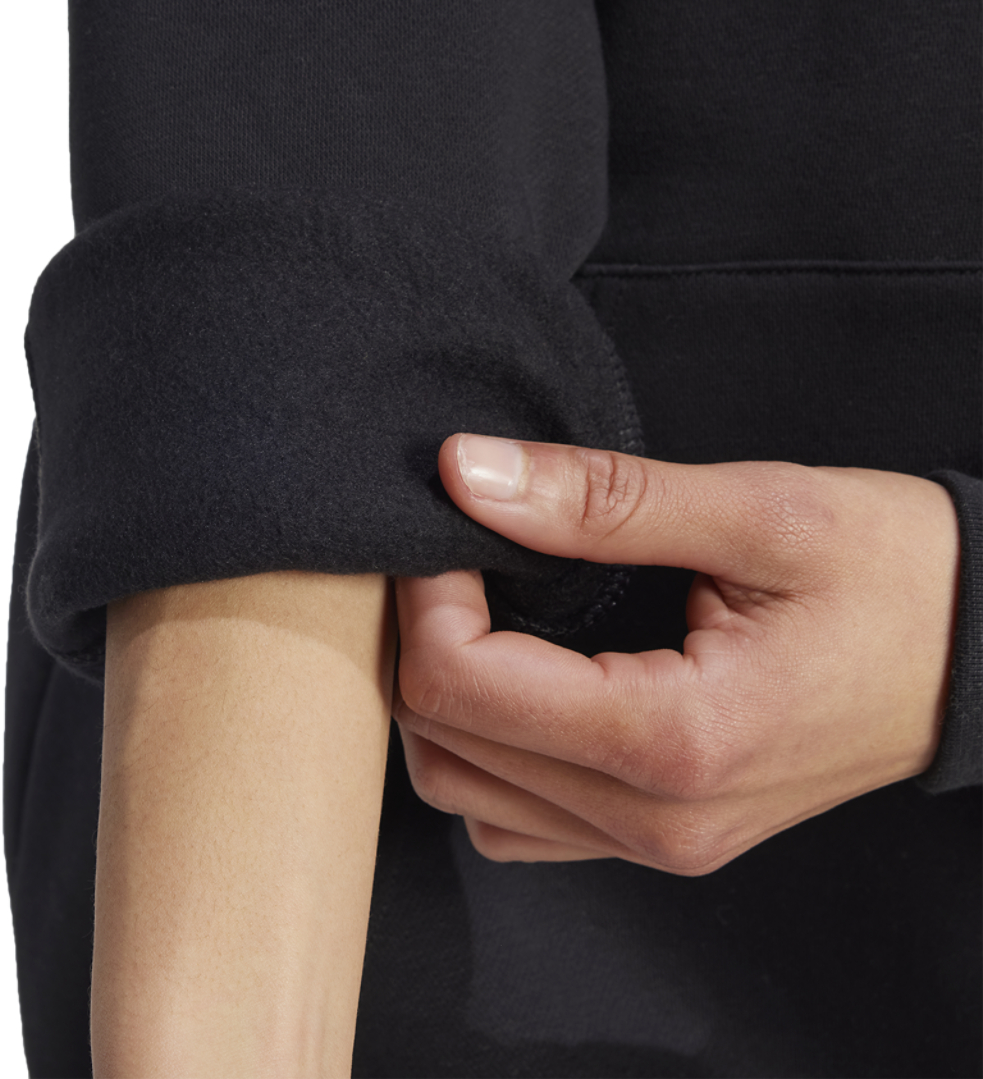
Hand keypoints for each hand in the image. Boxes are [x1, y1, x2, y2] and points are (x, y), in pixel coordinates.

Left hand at [394, 435, 959, 874]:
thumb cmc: (896, 575)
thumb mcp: (757, 511)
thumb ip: (600, 498)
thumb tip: (466, 473)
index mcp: (675, 741)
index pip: (461, 687)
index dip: (426, 596)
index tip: (452, 526)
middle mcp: (655, 820)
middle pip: (444, 747)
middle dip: (420, 641)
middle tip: (456, 556)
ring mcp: (657, 844)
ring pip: (465, 793)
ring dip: (442, 701)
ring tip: (475, 610)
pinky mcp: (661, 838)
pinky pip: (519, 820)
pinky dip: (485, 751)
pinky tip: (515, 680)